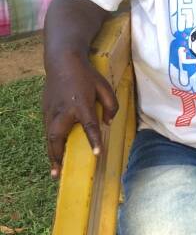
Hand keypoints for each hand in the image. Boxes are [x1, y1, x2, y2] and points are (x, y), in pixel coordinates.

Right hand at [42, 54, 117, 177]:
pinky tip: (54, 154)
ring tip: (55, 171)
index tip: (97, 154)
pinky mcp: (46, 110)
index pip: (88, 125)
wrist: (62, 61)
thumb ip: (110, 105)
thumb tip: (108, 123)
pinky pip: (47, 131)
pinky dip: (50, 144)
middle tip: (59, 172)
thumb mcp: (104, 86)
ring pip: (49, 136)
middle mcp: (64, 110)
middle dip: (58, 155)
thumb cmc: (86, 75)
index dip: (93, 140)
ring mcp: (52, 111)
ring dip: (52, 154)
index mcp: (81, 104)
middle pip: (58, 135)